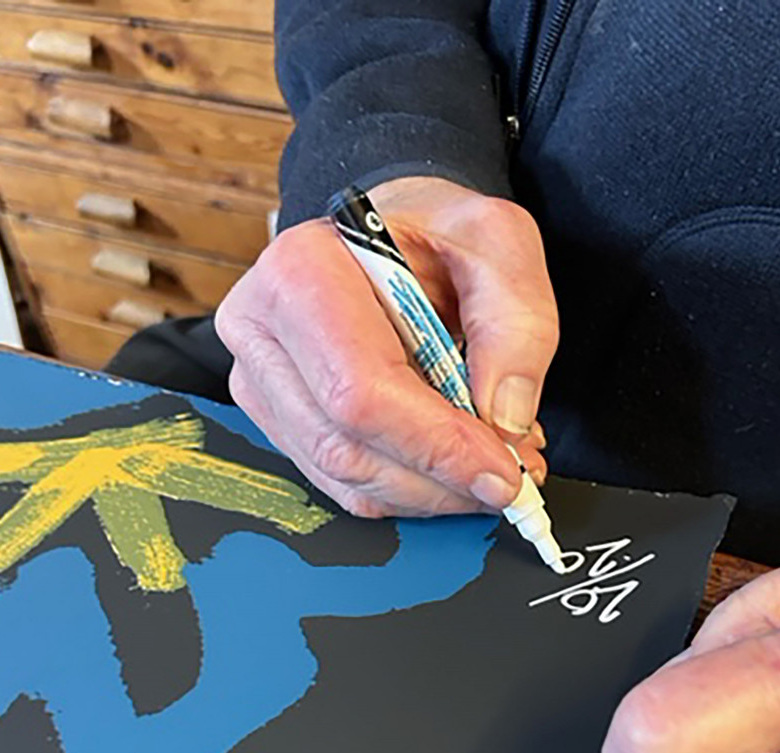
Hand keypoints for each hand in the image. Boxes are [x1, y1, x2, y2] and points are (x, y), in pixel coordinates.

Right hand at [215, 177, 558, 516]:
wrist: (395, 237)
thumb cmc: (434, 233)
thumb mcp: (500, 243)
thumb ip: (517, 324)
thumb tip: (505, 419)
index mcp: (303, 272)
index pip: (360, 392)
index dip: (435, 447)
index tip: (500, 472)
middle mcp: (263, 330)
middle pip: (346, 448)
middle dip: (438, 479)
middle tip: (508, 479)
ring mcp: (262, 382)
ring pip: (345, 477)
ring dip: (428, 492)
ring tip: (488, 468)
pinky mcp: (280, 421)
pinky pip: (343, 484)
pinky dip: (408, 490)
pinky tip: (450, 468)